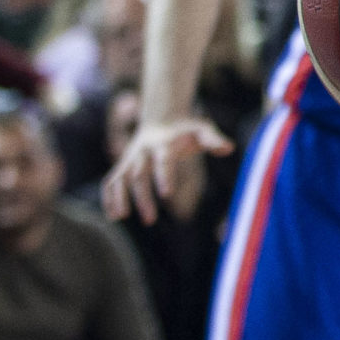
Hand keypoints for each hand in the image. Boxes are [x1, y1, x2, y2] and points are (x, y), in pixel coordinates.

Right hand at [102, 117, 233, 224]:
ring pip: (120, 179)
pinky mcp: (123, 165)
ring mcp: (130, 159)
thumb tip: (230, 148)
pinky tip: (112, 215)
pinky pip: (111, 181)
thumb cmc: (186, 130)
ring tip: (120, 217)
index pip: (164, 161)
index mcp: (164, 144)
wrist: (162, 119)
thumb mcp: (202, 130)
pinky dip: (109, 196)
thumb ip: (214, 140)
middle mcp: (143, 151)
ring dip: (119, 197)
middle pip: (139, 175)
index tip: (167, 194)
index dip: (165, 176)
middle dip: (142, 197)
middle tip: (150, 219)